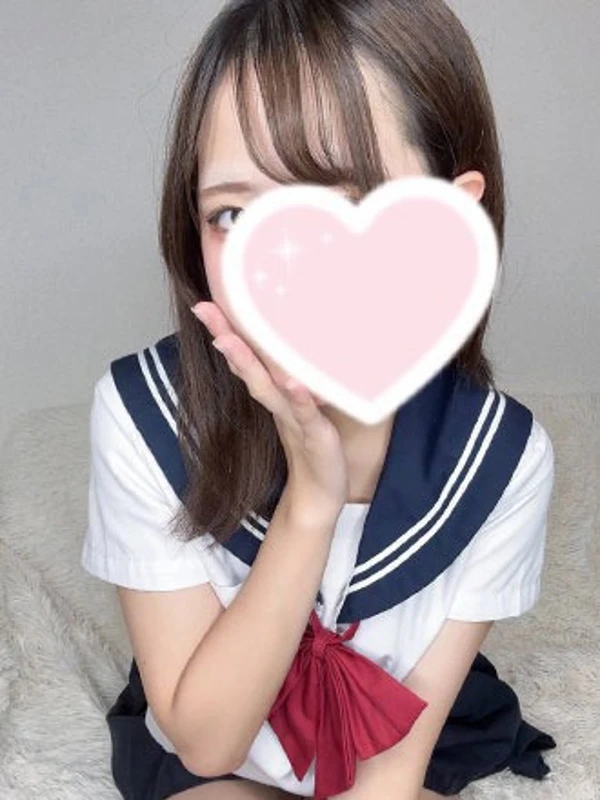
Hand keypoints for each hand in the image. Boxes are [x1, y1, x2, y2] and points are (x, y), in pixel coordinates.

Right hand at [191, 301, 348, 515]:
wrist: (319, 493)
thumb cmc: (312, 444)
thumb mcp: (300, 406)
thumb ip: (290, 381)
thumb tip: (288, 353)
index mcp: (274, 393)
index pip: (247, 358)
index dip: (226, 331)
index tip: (207, 303)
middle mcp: (278, 402)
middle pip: (248, 367)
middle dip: (226, 337)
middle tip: (205, 310)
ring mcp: (293, 419)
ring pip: (267, 388)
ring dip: (248, 364)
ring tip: (230, 341)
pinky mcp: (315, 435)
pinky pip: (305, 414)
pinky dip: (299, 399)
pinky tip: (292, 383)